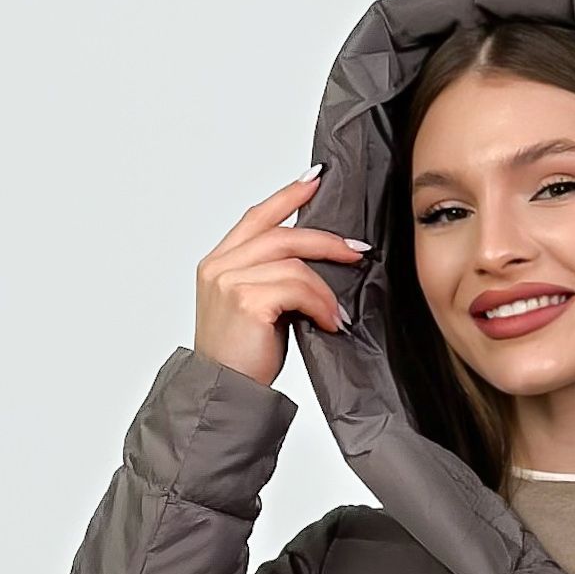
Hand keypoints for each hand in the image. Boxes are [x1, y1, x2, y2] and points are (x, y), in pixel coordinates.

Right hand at [193, 167, 369, 387]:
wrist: (224, 392)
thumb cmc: (241, 359)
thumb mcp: (255, 309)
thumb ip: (272, 280)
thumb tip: (316, 266)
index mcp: (218, 264)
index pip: (256, 218)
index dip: (287, 197)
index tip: (314, 181)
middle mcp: (219, 267)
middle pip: (281, 234)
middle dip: (324, 240)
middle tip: (356, 249)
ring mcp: (229, 281)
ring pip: (294, 262)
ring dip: (325, 287)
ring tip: (337, 313)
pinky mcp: (246, 299)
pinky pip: (297, 287)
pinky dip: (320, 304)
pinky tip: (330, 323)